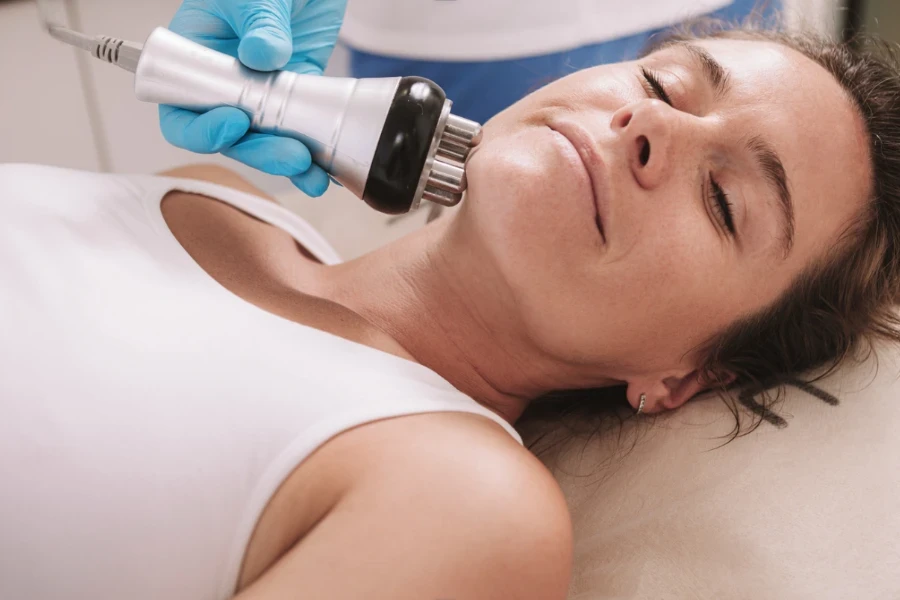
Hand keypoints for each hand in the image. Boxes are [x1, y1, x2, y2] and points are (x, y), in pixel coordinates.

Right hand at [159, 0, 347, 195]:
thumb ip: (259, 21)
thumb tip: (262, 55)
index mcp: (196, 54)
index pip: (180, 107)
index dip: (200, 126)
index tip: (234, 122)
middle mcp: (224, 81)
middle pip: (228, 136)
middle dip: (258, 152)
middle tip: (290, 156)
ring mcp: (260, 93)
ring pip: (264, 141)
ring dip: (286, 160)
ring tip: (312, 173)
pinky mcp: (294, 97)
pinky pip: (298, 132)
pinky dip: (312, 152)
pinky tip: (325, 169)